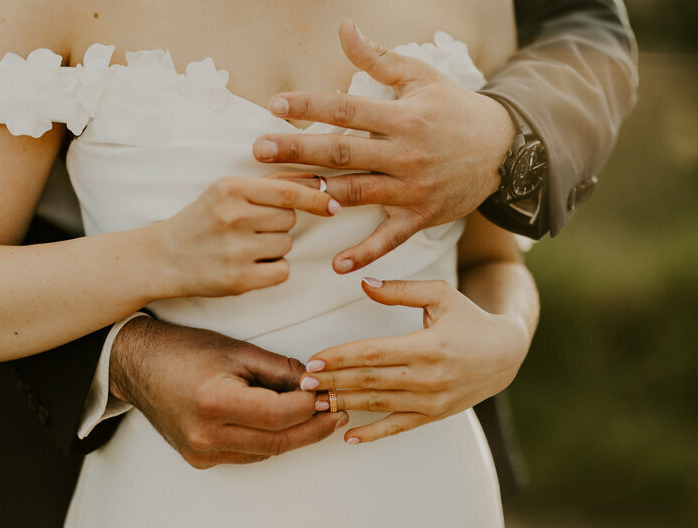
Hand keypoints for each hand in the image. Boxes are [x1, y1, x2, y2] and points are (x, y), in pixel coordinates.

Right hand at [109, 316, 347, 468]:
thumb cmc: (183, 350)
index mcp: (215, 402)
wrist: (138, 365)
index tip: (328, 393)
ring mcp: (201, 451)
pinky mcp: (199, 458)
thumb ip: (279, 370)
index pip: (280, 414)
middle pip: (278, 441)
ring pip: (265, 452)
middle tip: (336, 412)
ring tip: (317, 416)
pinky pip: (247, 455)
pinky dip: (270, 441)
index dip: (311, 406)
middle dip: (314, 427)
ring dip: (295, 436)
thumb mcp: (236, 350)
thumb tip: (314, 383)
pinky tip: (283, 425)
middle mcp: (206, 434)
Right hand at [154, 173, 339, 297]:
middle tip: (252, 228)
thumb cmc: (203, 219)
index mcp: (230, 188)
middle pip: (289, 219)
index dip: (315, 198)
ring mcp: (235, 250)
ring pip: (286, 244)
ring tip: (244, 246)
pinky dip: (273, 269)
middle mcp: (232, 217)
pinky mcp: (238, 280)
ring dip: (275, 246)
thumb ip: (270, 183)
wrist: (164, 257)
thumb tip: (317, 179)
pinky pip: (282, 271)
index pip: (288, 192)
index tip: (332, 205)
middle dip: (280, 223)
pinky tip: (250, 265)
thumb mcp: (227, 191)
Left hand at [252, 20, 514, 273]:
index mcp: (403, 116)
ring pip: (356, 192)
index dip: (310, 106)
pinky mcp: (421, 215)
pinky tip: (336, 265)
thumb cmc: (455, 109)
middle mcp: (405, 153)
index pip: (347, 110)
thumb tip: (344, 28)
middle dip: (299, 150)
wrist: (503, 149)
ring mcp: (412, 187)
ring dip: (316, 196)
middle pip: (343, 152)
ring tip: (278, 197)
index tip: (275, 105)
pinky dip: (365, 253)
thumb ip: (378, 57)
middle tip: (259, 150)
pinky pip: (389, 238)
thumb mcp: (421, 76)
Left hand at [299, 278, 529, 443]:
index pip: (373, 353)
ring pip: (378, 405)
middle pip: (370, 381)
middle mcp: (428, 377)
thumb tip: (364, 282)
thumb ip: (401, 290)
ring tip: (316, 403)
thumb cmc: (470, 320)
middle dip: (333, 382)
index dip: (340, 357)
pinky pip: (398, 427)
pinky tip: (348, 436)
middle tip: (303, 384)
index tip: (314, 360)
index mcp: (427, 346)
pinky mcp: (435, 415)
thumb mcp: (441, 295)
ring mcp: (431, 400)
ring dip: (345, 404)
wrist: (505, 354)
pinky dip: (373, 434)